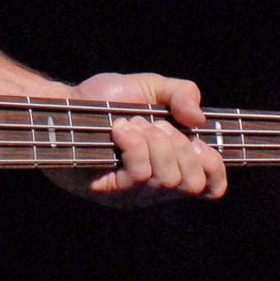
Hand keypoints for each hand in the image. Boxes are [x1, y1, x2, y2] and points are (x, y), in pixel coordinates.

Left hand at [48, 71, 228, 204]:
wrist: (64, 105)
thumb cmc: (106, 100)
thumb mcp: (149, 86)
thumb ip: (182, 93)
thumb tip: (200, 120)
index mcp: (174, 164)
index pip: (213, 187)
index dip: (216, 168)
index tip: (199, 142)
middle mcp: (158, 186)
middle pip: (193, 181)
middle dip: (178, 145)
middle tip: (153, 124)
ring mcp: (135, 194)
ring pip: (168, 178)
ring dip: (153, 142)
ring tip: (131, 124)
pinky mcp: (112, 193)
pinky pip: (140, 174)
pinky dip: (134, 144)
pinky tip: (118, 130)